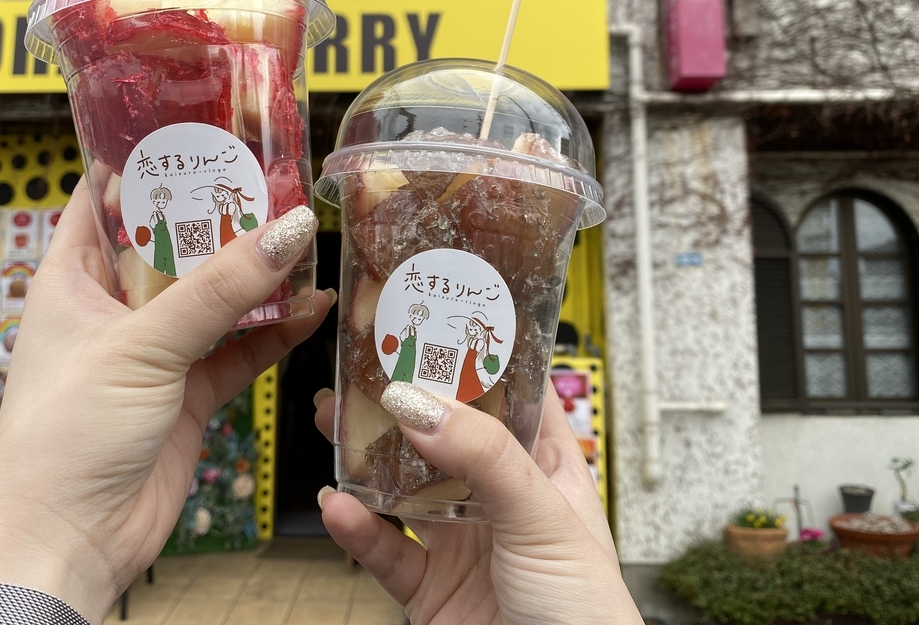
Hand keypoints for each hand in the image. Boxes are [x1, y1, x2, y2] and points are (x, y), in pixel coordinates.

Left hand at [0, 181, 332, 622]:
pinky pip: (240, 350)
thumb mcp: (141, 344)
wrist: (67, 540)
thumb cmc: (65, 433)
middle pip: (175, 246)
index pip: (106, 200)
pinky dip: (276, 333)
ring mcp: (154, 352)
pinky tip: (313, 311)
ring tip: (306, 242)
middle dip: (223, 219)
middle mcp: (113, 309)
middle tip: (275, 181)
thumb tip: (288, 231)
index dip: (147, 164)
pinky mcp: (188, 394)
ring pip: (215, 299)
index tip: (201, 132)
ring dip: (259, 279)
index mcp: (72, 279)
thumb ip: (219, 289)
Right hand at [314, 382, 643, 624]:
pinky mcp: (430, 590)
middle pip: (444, 436)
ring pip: (404, 487)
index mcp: (548, 470)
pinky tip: (337, 504)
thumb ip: (484, 458)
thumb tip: (422, 401)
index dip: (477, 359)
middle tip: (362, 367)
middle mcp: (502, 499)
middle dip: (403, 402)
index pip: (512, 397)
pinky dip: (356, 527)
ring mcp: (462, 543)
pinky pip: (384, 550)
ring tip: (330, 419)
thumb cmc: (589, 613)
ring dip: (366, 457)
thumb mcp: (544, 518)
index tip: (435, 322)